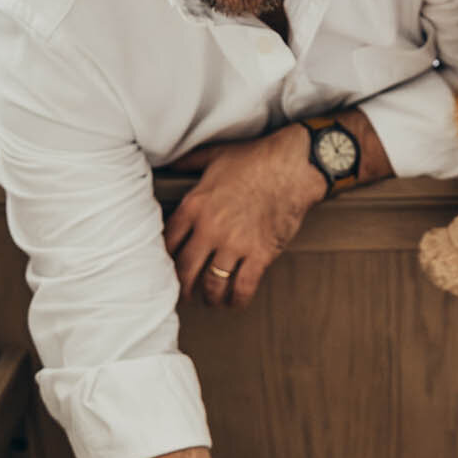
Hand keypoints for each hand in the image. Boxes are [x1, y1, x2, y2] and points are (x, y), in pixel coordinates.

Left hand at [163, 125, 324, 306]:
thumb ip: (189, 162)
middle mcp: (210, 229)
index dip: (165, 259)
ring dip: (210, 297)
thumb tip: (172, 162)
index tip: (166, 268)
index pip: (168, 242)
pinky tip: (236, 302)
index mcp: (195, 206)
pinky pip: (244, 287)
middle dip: (182, 287)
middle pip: (185, 269)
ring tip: (212, 300)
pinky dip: (238, 299)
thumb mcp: (214, 155)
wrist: (292, 166)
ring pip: (213, 283)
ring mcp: (235, 244)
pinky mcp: (260, 254)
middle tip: (183, 294)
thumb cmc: (255, 158)